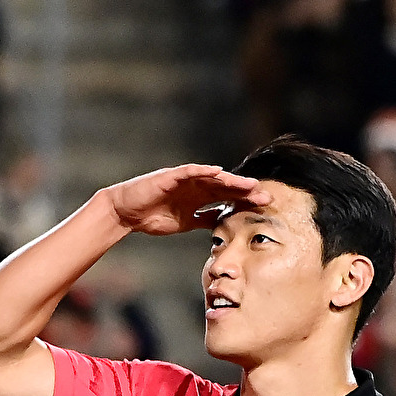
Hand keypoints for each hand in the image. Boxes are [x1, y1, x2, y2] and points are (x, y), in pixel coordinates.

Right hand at [104, 164, 268, 237]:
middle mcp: (195, 186)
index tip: (264, 208)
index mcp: (200, 198)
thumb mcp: (186, 223)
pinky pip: (189, 172)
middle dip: (245, 191)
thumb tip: (222, 224)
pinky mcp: (170, 176)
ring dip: (231, 181)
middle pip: (225, 187)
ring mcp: (184, 180)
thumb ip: (204, 220)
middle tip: (266, 196)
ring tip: (248, 185)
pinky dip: (203, 171)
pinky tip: (217, 172)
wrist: (128, 212)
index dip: (245, 202)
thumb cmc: (154, 216)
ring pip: (212, 178)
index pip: (227, 198)